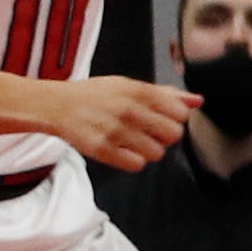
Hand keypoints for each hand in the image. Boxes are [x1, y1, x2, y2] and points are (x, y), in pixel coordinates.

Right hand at [42, 71, 196, 169]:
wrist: (55, 105)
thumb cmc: (93, 95)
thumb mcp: (127, 86)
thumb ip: (164, 94)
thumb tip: (196, 100)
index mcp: (136, 91)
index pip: (181, 113)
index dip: (174, 118)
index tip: (161, 117)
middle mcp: (128, 110)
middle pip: (173, 135)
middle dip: (162, 135)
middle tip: (145, 130)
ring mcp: (116, 130)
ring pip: (157, 153)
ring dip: (147, 150)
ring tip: (130, 140)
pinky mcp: (103, 149)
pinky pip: (137, 165)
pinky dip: (131, 160)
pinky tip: (121, 149)